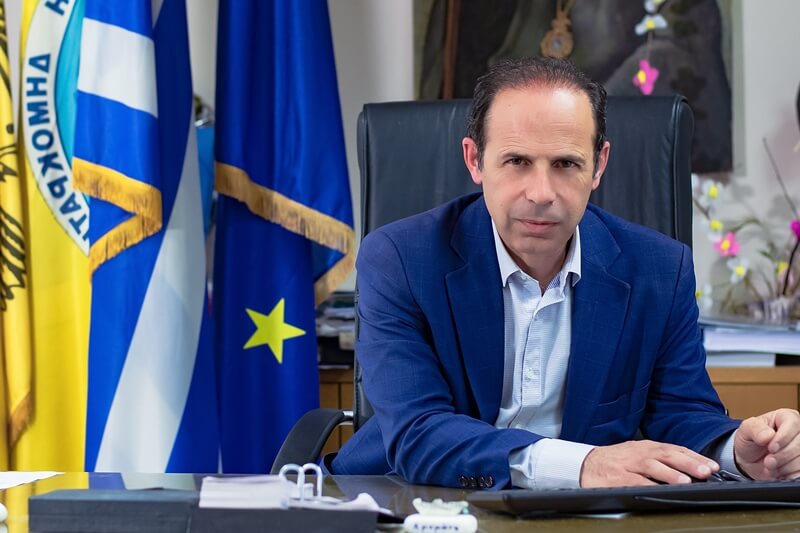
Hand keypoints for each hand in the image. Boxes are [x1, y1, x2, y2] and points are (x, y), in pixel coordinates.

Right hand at [580, 440, 718, 487]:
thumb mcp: (640, 455)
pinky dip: (646, 484)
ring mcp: (627, 464)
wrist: (586, 464)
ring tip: (685, 480)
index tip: (713, 466)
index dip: (694, 457)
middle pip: (667, 455)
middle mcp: (640, 453)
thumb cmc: (617, 461)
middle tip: (706, 471)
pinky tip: (656, 489)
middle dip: (688, 463)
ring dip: (669, 473)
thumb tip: (691, 471)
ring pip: (651, 466)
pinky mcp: (616, 476)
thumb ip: (661, 461)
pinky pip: (633, 480)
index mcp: (647, 447)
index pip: (675, 449)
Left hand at [734, 408, 799, 479]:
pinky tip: (777, 472)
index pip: (793, 424)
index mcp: (785, 417)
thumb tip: (768, 435)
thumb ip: (755, 428)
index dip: (783, 438)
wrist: (749, 459)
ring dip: (784, 466)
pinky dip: (788, 474)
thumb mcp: (746, 430)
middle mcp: (797, 431)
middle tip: (767, 461)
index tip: (771, 447)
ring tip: (769, 466)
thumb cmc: (749, 440)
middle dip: (782, 455)